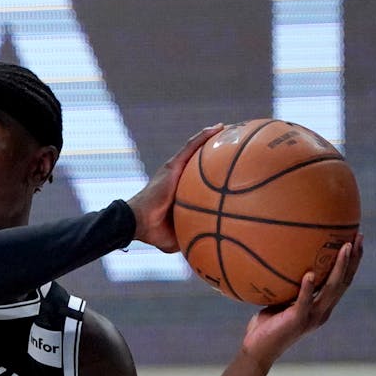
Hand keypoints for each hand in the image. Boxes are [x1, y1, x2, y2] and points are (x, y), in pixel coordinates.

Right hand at [127, 124, 222, 251]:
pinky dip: (204, 137)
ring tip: (231, 128)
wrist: (137, 223)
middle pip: (200, 158)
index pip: (201, 176)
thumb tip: (213, 247)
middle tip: (237, 141)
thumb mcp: (180, 234)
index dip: (216, 169)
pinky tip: (220, 128)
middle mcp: (178, 176)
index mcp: (181, 191)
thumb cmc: (155, 231)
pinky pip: (191, 147)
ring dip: (213, 137)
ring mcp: (175, 170)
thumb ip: (195, 235)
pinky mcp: (171, 166)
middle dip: (217, 149)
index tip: (234, 166)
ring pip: (197, 148)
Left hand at [240, 234, 362, 367]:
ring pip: (331, 289)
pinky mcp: (297, 320)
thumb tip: (283, 262)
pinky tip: (309, 274)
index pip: (342, 282)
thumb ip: (289, 287)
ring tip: (344, 248)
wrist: (258, 350)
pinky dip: (307, 288)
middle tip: (359, 238)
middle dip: (353, 259)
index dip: (352, 262)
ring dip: (339, 268)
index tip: (356, 240)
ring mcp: (312, 316)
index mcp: (322, 307)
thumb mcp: (281, 301)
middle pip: (344, 282)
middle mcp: (323, 311)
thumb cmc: (267, 326)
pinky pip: (303, 301)